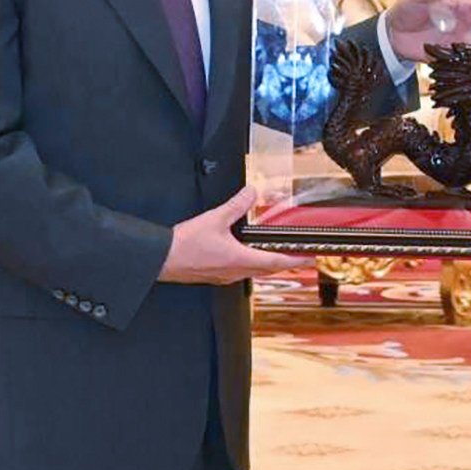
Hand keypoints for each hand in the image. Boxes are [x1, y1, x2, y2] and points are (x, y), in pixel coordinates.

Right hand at [160, 186, 310, 283]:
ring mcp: (225, 276)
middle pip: (268, 270)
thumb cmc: (184, 245)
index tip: (308, 259)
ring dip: (267, 266)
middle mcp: (235, 271)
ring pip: (254, 273)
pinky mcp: (215, 276)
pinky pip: (240, 273)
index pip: (275, 262)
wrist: (162, 260)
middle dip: (285, 264)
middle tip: (298, 259)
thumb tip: (251, 193)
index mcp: (239, 259)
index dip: (294, 260)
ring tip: (277, 257)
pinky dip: (250, 266)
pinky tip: (246, 258)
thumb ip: (235, 205)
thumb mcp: (214, 219)